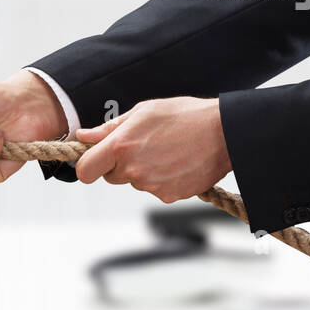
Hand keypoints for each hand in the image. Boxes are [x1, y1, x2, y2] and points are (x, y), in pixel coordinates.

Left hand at [74, 97, 230, 201]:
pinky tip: (177, 162)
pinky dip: (162, 180)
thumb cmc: (184, 116)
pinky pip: (155, 190)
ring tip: (166, 150)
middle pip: (110, 177)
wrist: (225, 132)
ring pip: (135, 182)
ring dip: (143, 171)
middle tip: (142, 147)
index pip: (85, 170)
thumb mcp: (143, 112)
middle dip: (119, 165)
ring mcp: (151, 186)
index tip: (95, 160)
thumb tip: (84, 136)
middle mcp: (133, 170)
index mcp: (121, 146)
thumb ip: (109, 128)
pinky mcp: (169, 196)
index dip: (88, 165)